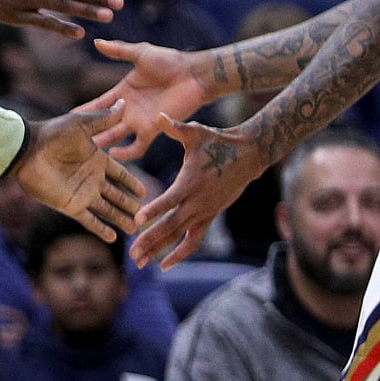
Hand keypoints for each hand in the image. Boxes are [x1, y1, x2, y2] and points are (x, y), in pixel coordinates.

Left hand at [11, 105, 146, 240]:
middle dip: (131, 205)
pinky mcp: (71, 205)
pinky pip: (89, 220)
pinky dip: (100, 229)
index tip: (146, 192)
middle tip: (147, 216)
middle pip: (117, 195)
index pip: (120, 175)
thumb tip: (124, 103)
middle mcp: (91, 178)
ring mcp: (81, 193)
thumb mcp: (82, 125)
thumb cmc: (53, 134)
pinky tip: (113, 238)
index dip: (132, 183)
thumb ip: (104, 120)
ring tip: (135, 228)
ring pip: (107, 209)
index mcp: (96, 159)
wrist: (28, 151)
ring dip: (120, 219)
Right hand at [80, 40, 211, 160]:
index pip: (98, 104)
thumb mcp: (140, 53)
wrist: (193, 74)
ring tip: (87, 151)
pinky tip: (114, 154)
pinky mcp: (154, 129)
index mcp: (123, 92)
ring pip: (116, 136)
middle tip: (70, 141)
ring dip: (102, 142)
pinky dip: (127, 153)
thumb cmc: (170, 61)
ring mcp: (140, 121)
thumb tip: (96, 42)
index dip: (84, 111)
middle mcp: (128, 109)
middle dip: (88, 131)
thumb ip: (118, 51)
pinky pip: (137, 146)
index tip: (67, 118)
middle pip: (103, 123)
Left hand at [129, 117, 263, 267]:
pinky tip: (164, 265)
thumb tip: (159, 115)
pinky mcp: (208, 217)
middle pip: (171, 225)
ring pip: (179, 237)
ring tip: (140, 264)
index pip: (170, 199)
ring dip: (159, 251)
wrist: (247, 156)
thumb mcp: (197, 132)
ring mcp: (204, 212)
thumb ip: (176, 127)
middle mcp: (197, 201)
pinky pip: (192, 241)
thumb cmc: (218, 141)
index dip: (154, 210)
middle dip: (150, 240)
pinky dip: (179, 253)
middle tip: (132, 254)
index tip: (136, 220)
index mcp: (191, 181)